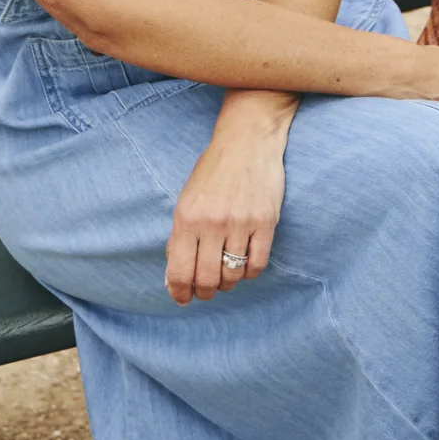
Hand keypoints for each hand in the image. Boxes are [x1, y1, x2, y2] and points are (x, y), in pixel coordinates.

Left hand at [166, 94, 292, 306]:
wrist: (247, 141)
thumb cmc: (213, 171)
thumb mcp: (187, 199)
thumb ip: (179, 237)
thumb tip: (173, 278)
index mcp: (186, 217)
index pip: (179, 270)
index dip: (179, 292)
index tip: (183, 298)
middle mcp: (211, 223)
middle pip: (207, 279)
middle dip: (205, 292)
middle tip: (206, 290)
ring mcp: (240, 223)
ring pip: (233, 275)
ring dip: (228, 282)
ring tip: (225, 275)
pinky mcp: (265, 222)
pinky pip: (257, 265)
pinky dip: (249, 272)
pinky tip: (244, 264)